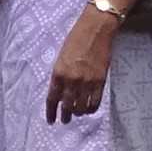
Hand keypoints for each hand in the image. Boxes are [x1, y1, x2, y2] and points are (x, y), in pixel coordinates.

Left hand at [45, 5, 119, 119]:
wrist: (96, 29)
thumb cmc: (76, 39)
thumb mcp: (61, 57)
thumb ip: (60, 75)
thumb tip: (60, 92)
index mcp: (58, 73)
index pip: (52, 99)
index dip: (51, 112)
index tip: (51, 120)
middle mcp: (71, 80)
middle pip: (67, 106)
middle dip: (65, 116)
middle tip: (65, 120)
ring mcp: (86, 82)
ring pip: (81, 107)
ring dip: (78, 113)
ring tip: (78, 113)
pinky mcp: (100, 81)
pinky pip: (94, 102)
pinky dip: (91, 109)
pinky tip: (89, 109)